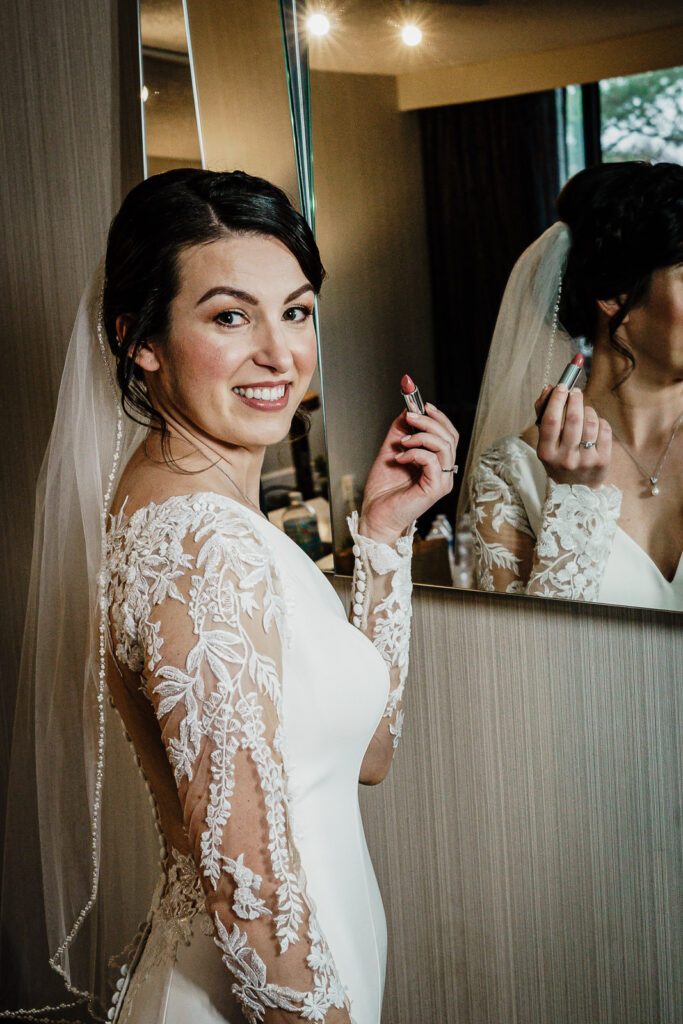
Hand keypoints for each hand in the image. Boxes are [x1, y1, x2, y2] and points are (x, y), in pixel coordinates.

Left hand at [358, 403, 458, 544]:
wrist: (375, 514)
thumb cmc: (383, 489)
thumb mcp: (392, 450)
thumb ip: (401, 431)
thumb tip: (408, 409)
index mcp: (438, 463)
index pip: (449, 434)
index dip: (438, 417)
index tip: (422, 404)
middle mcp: (444, 472)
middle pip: (450, 437)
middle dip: (430, 421)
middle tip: (410, 416)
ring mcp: (442, 481)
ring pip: (445, 446)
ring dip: (422, 435)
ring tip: (403, 441)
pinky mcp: (435, 489)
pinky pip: (432, 461)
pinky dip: (415, 453)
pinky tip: (400, 457)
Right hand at [535, 384, 610, 487]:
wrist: (575, 492)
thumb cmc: (558, 459)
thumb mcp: (545, 443)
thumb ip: (543, 414)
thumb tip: (549, 388)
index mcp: (546, 452)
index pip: (551, 421)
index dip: (557, 400)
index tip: (562, 386)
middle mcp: (565, 458)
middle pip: (573, 419)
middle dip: (576, 400)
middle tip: (576, 392)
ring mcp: (585, 460)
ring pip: (590, 422)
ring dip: (588, 410)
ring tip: (584, 410)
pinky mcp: (603, 460)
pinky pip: (604, 430)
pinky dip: (600, 421)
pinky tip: (595, 423)